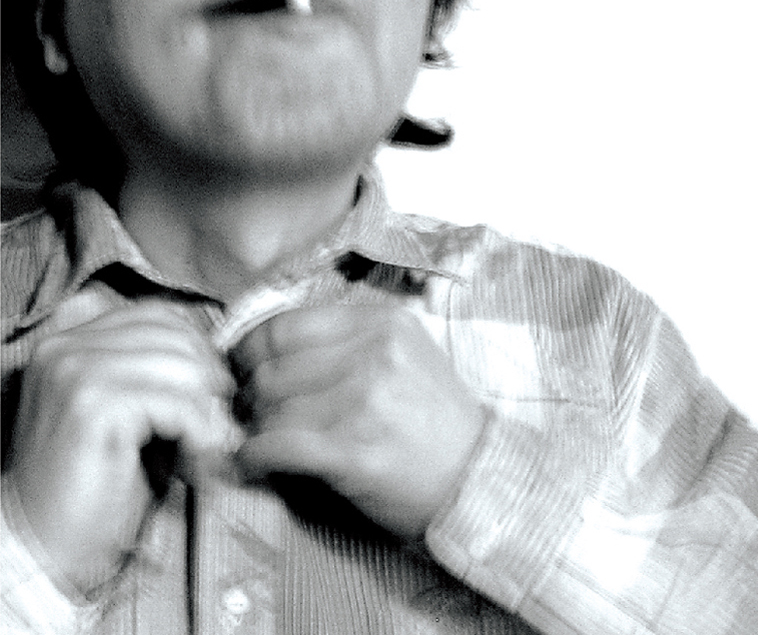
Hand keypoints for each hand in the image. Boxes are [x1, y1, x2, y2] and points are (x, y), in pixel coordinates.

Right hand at [5, 301, 237, 595]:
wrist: (43, 546)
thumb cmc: (94, 480)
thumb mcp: (129, 409)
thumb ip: (158, 369)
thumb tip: (219, 359)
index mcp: (70, 339)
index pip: (158, 315)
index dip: (196, 349)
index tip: (213, 389)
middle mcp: (66, 347)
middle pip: (175, 336)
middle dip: (207, 379)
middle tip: (216, 421)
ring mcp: (74, 372)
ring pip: (181, 365)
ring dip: (206, 409)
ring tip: (202, 443)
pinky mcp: (90, 406)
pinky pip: (176, 401)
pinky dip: (198, 429)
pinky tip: (194, 455)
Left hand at [230, 303, 486, 538]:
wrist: (475, 476)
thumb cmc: (434, 418)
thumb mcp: (404, 354)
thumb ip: (348, 342)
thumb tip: (269, 350)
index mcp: (381, 322)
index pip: (285, 325)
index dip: (249, 349)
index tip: (240, 369)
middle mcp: (373, 353)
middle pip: (271, 367)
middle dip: (249, 394)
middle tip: (247, 412)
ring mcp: (364, 401)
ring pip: (271, 408)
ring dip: (254, 429)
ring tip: (257, 440)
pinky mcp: (353, 451)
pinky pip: (278, 446)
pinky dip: (254, 457)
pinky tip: (252, 463)